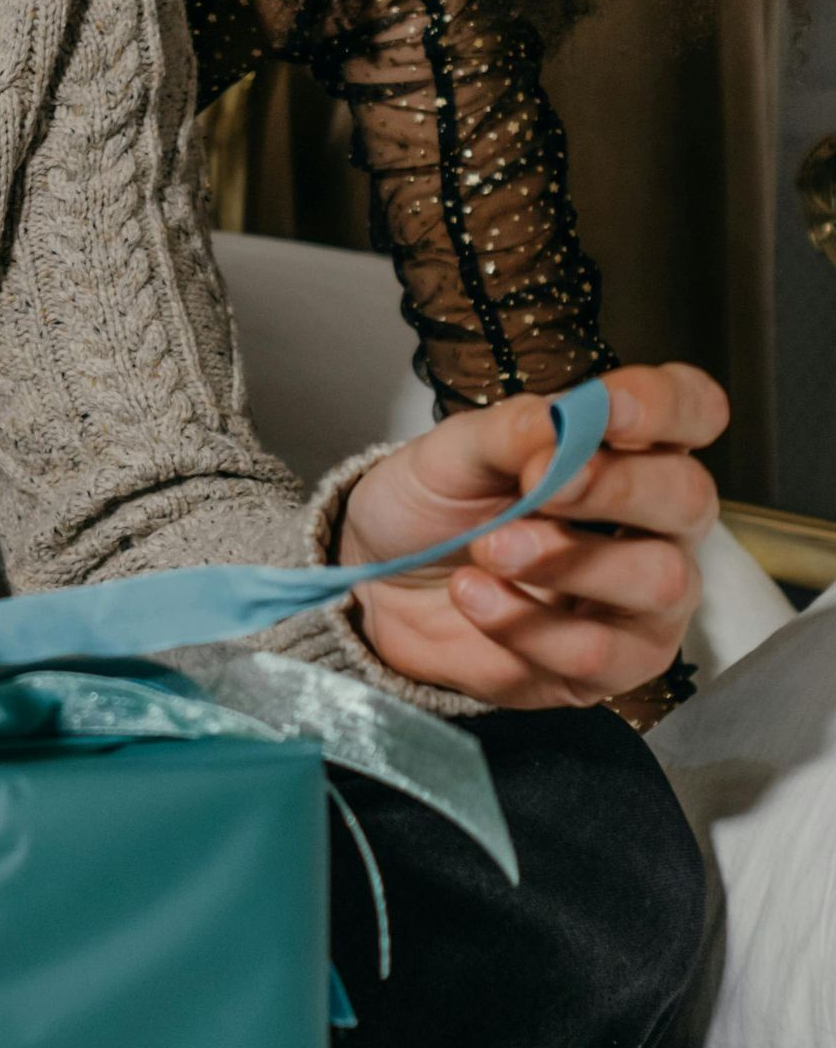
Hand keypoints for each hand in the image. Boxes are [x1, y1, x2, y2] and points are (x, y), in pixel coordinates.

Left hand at [337, 365, 723, 708]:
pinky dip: (526, 623)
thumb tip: (565, 420)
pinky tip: (474, 596)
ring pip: (660, 581)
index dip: (668, 406)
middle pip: (689, 495)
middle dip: (615, 487)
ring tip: (487, 549)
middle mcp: (655, 521)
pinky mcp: (612, 665)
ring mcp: (644, 598)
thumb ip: (514, 432)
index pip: (691, 410)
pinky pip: (598, 653)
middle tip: (538, 484)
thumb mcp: (454, 452)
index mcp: (625, 448)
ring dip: (566, 560)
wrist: (379, 580)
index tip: (610, 409)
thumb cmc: (434, 504)